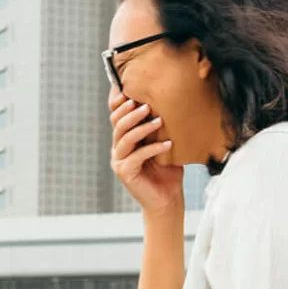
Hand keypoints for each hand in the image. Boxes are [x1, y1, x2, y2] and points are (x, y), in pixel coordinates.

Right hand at [111, 97, 183, 216]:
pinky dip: (153, 149)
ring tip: (158, 121)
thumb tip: (171, 100)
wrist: (167, 198)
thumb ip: (160, 125)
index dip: (119, 103)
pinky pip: (136, 156)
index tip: (129, 90)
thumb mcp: (164, 142)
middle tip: (146, 105)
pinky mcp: (125, 173)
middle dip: (130, 113)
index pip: (116, 115)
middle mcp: (118, 148)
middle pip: (117, 124)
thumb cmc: (167, 169)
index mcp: (124, 137)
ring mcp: (119, 161)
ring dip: (141, 128)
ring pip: (124, 139)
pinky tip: (168, 144)